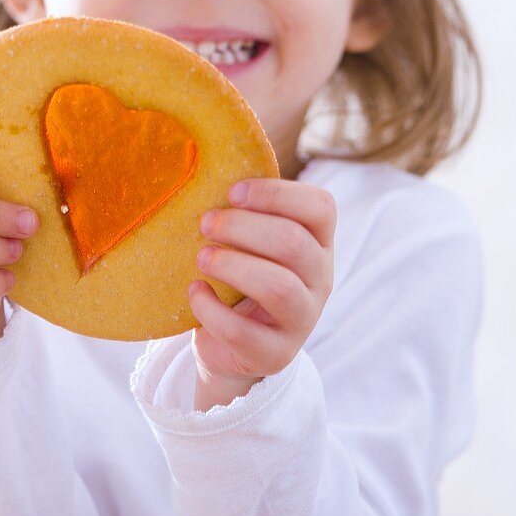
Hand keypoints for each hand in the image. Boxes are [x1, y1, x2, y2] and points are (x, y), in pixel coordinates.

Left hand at [189, 178, 335, 410]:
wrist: (232, 345)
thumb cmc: (239, 276)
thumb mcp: (250, 242)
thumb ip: (244, 210)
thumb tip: (208, 162)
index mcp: (318, 242)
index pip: (321, 206)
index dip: (276, 194)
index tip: (232, 193)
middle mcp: (320, 278)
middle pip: (292, 243)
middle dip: (241, 228)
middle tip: (205, 224)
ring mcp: (303, 319)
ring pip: (277, 286)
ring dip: (231, 266)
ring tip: (202, 258)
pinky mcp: (275, 354)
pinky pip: (243, 331)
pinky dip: (210, 308)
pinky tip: (195, 292)